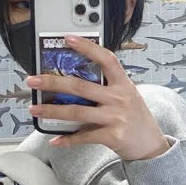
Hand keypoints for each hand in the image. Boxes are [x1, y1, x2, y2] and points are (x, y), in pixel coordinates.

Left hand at [26, 34, 169, 160]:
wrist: (152, 146)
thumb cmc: (136, 119)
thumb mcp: (128, 96)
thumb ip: (107, 88)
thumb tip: (74, 83)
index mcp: (124, 84)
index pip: (106, 59)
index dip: (87, 47)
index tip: (68, 39)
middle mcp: (120, 98)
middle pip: (81, 87)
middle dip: (53, 82)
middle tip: (33, 80)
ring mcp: (116, 117)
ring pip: (77, 112)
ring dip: (52, 110)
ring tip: (35, 108)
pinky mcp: (112, 136)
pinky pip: (84, 137)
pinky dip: (67, 139)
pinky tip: (55, 140)